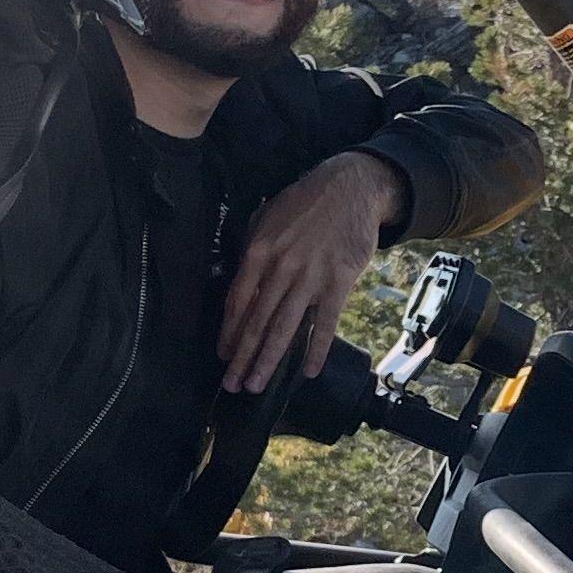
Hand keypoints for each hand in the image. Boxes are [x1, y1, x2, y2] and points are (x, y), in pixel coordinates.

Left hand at [217, 151, 404, 397]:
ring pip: (284, 327)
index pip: (237, 301)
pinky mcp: (339, 282)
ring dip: (269, 360)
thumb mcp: (267, 217)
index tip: (223, 356)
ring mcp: (310, 277)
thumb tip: (240, 282)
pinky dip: (316, 349)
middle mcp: (280, 267)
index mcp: (258, 252)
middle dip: (242, 357)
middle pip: (256, 321)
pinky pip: (325, 323)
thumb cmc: (306, 202)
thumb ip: (252, 249)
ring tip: (257, 385)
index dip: (229, 333)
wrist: (350, 187)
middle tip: (232, 384)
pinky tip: (308, 371)